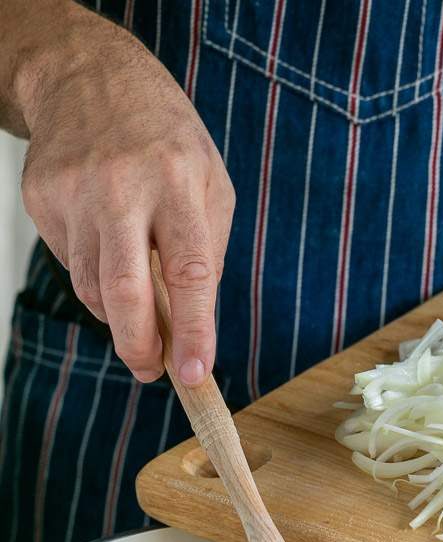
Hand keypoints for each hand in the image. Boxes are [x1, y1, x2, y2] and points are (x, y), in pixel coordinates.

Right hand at [15, 4, 233, 384]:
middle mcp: (122, 188)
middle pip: (124, 291)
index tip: (195, 374)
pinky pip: (70, 264)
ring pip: (92, 288)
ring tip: (137, 304)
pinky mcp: (41, 199)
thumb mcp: (211, 184)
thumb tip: (193, 326)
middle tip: (151, 372)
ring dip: (118, 313)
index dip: (194, 331)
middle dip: (138, 346)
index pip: (189, 272)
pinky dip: (95, 276)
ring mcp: (74, 193)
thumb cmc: (166, 140)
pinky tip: (107, 246)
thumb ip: (207, 253)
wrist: (89, 77)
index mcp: (178, 183)